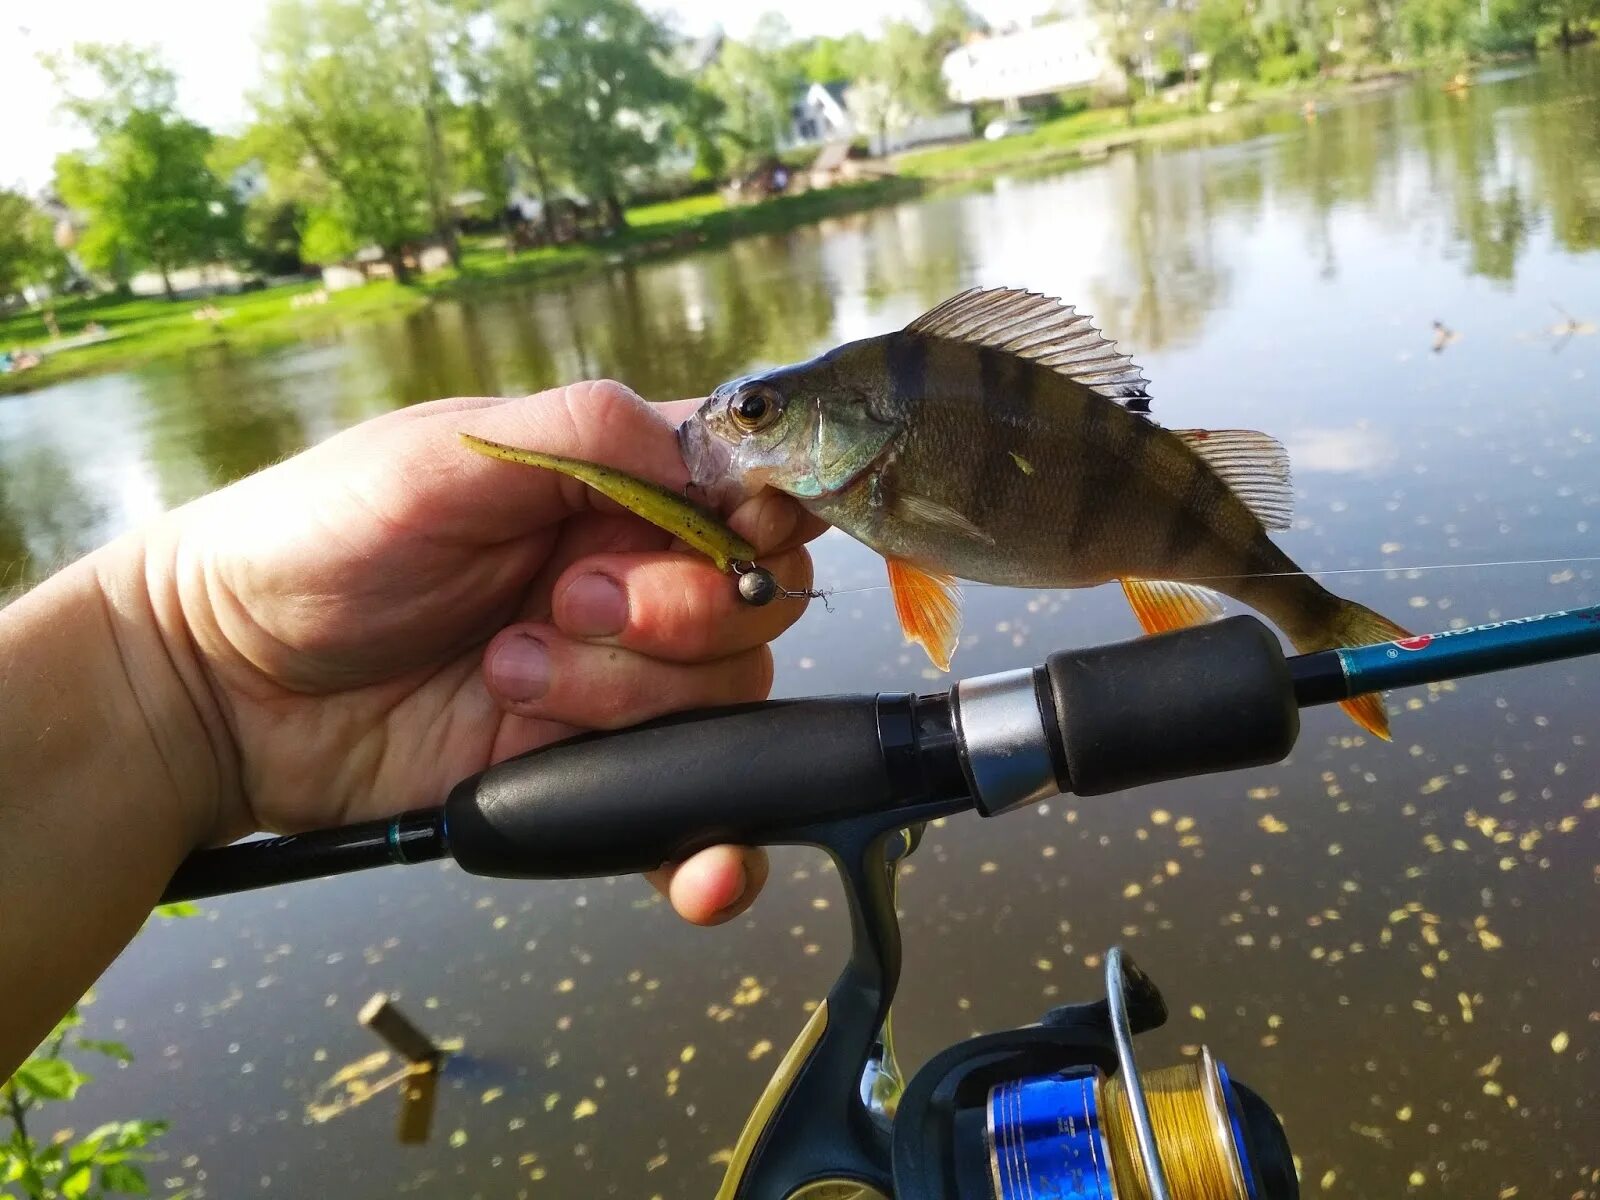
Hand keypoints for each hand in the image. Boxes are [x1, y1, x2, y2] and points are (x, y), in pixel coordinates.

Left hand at [157, 380, 820, 923]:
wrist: (222, 686)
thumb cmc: (315, 540)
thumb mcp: (447, 451)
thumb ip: (588, 434)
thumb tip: (719, 456)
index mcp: (609, 488)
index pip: (747, 498)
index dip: (757, 522)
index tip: (720, 538)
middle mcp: (626, 582)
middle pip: (753, 607)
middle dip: (675, 614)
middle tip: (561, 605)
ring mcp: (608, 683)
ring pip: (722, 703)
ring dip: (625, 698)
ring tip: (509, 673)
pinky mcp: (578, 770)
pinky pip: (682, 817)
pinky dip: (711, 848)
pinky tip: (703, 869)